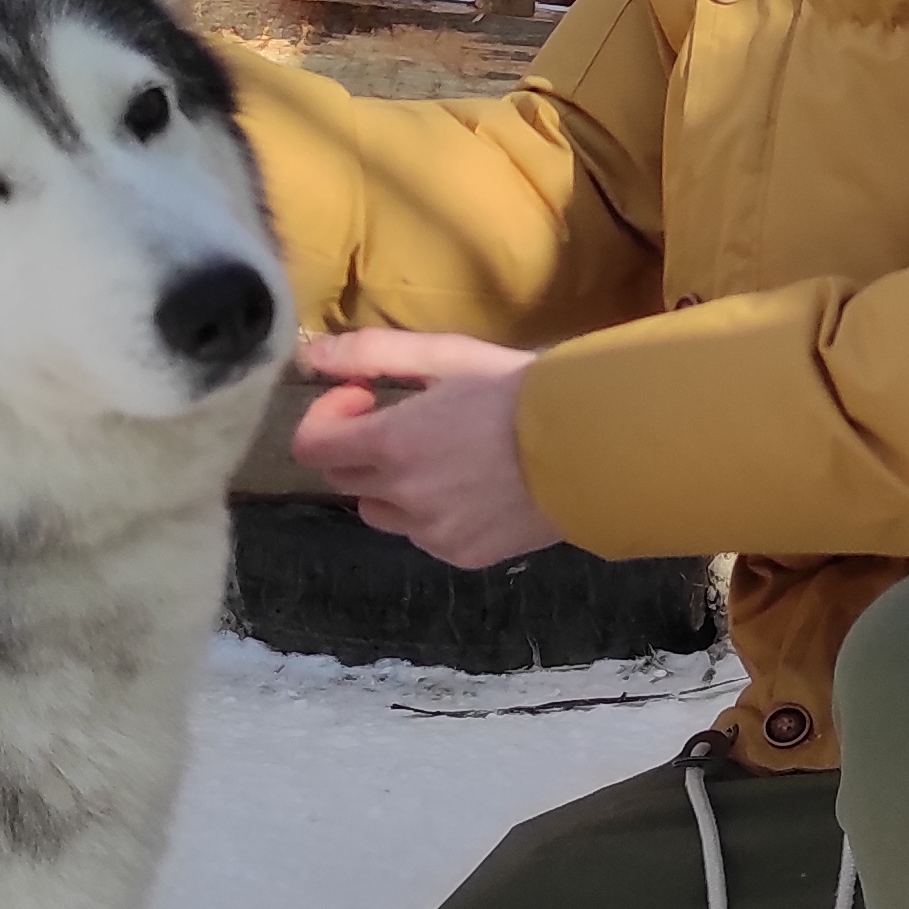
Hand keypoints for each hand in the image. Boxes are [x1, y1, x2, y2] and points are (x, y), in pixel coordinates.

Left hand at [290, 331, 562, 568]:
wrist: (596, 447)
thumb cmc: (523, 390)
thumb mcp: (450, 358)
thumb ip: (375, 353)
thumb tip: (313, 358)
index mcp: (393, 443)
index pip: (312, 448)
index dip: (325, 418)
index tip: (362, 397)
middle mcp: (403, 496)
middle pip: (343, 481)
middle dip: (360, 448)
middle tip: (407, 424)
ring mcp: (432, 532)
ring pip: (381, 513)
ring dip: (393, 487)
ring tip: (444, 461)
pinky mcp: (462, 555)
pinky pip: (425, 535)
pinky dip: (434, 513)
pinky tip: (476, 489)